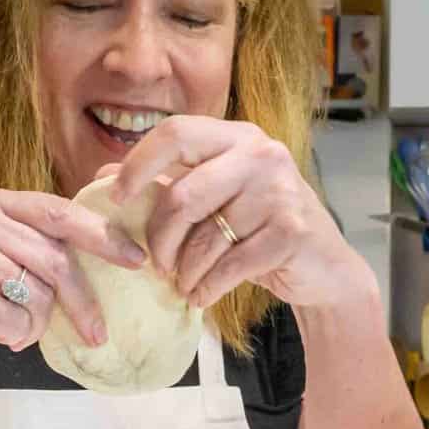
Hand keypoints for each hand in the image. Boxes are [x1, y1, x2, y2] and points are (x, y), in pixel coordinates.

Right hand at [0, 185, 149, 386]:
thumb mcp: (9, 259)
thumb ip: (46, 242)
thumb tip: (120, 242)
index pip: (58, 211)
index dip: (102, 235)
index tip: (137, 259)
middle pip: (55, 257)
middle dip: (82, 300)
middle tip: (98, 332)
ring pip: (39, 293)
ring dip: (36, 322)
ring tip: (11, 324)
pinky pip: (18, 319)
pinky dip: (16, 336)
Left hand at [104, 115, 368, 308]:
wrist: (324, 267)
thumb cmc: (261, 229)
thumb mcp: (216, 198)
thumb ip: (167, 180)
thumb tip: (104, 172)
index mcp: (238, 137)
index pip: (176, 133)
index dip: (138, 164)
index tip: (117, 198)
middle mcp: (262, 155)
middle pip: (183, 195)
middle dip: (160, 239)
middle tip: (156, 264)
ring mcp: (280, 192)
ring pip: (204, 239)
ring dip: (184, 272)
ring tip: (183, 283)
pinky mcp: (291, 231)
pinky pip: (228, 266)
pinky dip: (206, 288)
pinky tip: (202, 295)